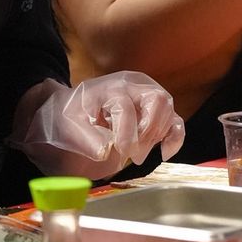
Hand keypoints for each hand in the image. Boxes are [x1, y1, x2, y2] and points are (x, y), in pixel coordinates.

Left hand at [8, 73, 184, 178]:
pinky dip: (174, 137)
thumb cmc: (68, 119)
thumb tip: (106, 149)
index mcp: (109, 87)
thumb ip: (85, 138)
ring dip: (157, 136)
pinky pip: (175, 121)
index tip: (120, 151)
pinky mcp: (154, 112)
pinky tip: (164, 153)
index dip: (125, 133)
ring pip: (168, 110)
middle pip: (157, 101)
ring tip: (136, 154)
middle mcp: (132, 86)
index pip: (126, 107)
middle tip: (130, 153)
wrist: (68, 115)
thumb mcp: (67, 126)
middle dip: (147, 132)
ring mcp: (145, 97)